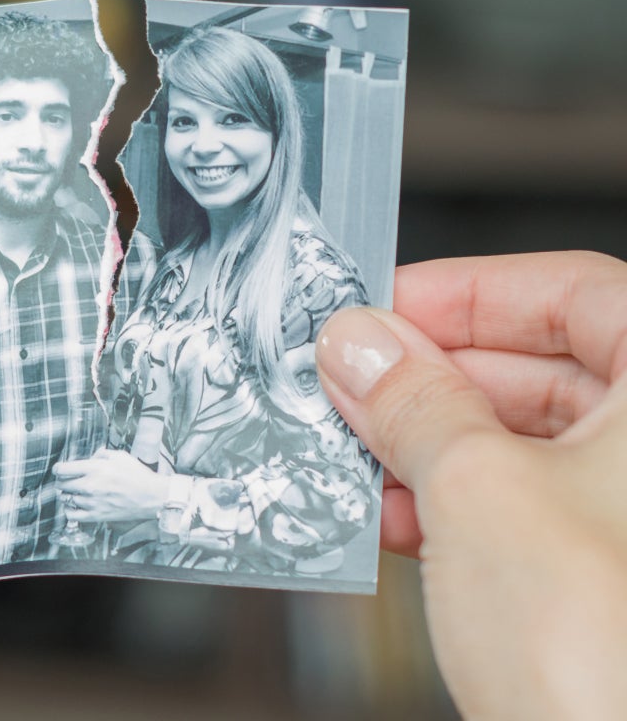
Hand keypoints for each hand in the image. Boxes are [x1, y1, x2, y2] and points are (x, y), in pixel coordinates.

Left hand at [54, 448, 167, 521]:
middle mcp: (90, 485)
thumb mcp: (120, 456)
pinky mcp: (96, 516)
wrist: (151, 497)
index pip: (62, 469)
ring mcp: (92, 502)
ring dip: (67, 495)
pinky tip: (76, 506)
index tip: (60, 470)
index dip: (58, 469)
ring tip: (75, 492)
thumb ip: (100, 454)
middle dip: (62, 481)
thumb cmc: (138, 475)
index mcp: (95, 468)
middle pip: (61, 484)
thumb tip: (89, 458)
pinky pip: (71, 515)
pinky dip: (70, 510)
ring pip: (65, 499)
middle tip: (69, 481)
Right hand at [314, 251, 626, 720]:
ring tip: (355, 459)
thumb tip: (362, 344)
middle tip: (344, 384)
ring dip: (433, 446)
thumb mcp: (476, 491)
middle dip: (433, 377)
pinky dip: (460, 506)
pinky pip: (532, 510)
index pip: (574, 290)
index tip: (376, 308)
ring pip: (533, 443)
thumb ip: (412, 400)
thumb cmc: (608, 654)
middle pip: (550, 366)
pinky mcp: (614, 583)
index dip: (466, 290)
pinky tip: (393, 520)